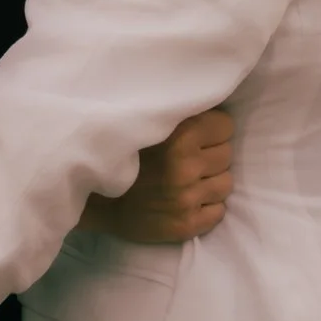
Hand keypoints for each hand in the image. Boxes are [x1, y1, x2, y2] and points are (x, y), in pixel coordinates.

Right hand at [80, 108, 235, 243]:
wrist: (95, 199)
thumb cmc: (124, 153)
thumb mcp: (148, 121)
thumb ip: (179, 111)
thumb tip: (212, 95)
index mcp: (179, 135)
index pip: (226, 126)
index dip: (210, 131)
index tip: (193, 137)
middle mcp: (185, 167)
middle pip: (226, 155)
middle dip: (209, 156)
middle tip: (185, 160)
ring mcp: (186, 199)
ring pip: (225, 184)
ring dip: (209, 182)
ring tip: (185, 181)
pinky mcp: (185, 225)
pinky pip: (218, 212)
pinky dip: (206, 207)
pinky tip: (185, 201)